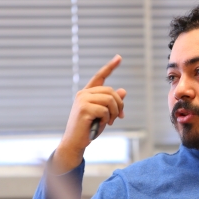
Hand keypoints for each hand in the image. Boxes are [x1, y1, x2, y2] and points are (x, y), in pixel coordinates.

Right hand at [52, 55, 126, 172]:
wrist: (76, 142)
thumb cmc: (90, 128)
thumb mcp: (104, 114)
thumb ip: (112, 103)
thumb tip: (123, 90)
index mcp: (88, 93)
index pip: (100, 76)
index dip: (110, 67)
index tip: (119, 57)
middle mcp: (84, 93)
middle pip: (112, 92)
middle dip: (119, 105)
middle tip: (119, 117)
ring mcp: (83, 100)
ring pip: (110, 100)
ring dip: (115, 113)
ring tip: (109, 122)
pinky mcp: (84, 108)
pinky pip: (105, 110)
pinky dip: (107, 119)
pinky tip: (101, 125)